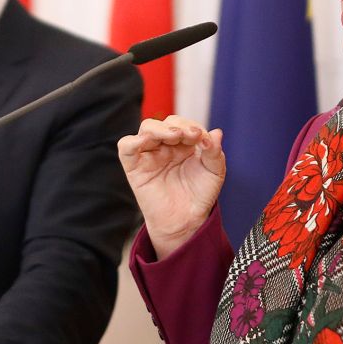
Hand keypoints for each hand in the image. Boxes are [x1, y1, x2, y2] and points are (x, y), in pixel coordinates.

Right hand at [117, 116, 226, 256]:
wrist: (186, 221)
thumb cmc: (199, 196)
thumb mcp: (214, 172)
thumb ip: (215, 152)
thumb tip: (216, 132)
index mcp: (184, 143)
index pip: (184, 124)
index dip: (193, 126)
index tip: (202, 138)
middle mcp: (166, 146)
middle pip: (165, 122)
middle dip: (179, 125)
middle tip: (191, 136)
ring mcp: (149, 154)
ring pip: (147, 128)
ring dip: (160, 128)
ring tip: (174, 136)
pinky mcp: (134, 167)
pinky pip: (126, 147)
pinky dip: (132, 141)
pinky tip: (146, 140)